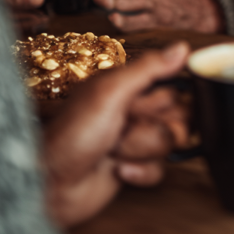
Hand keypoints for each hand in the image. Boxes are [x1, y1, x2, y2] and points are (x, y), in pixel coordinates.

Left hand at [42, 42, 191, 227]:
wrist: (53, 185)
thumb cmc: (71, 136)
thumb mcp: (110, 93)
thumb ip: (148, 69)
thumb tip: (181, 48)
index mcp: (128, 85)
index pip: (172, 83)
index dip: (166, 98)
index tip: (150, 104)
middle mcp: (134, 109)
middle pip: (179, 114)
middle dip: (153, 127)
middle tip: (125, 127)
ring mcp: (135, 138)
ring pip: (170, 142)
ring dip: (142, 149)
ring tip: (115, 149)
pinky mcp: (135, 164)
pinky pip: (160, 168)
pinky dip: (139, 171)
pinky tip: (117, 169)